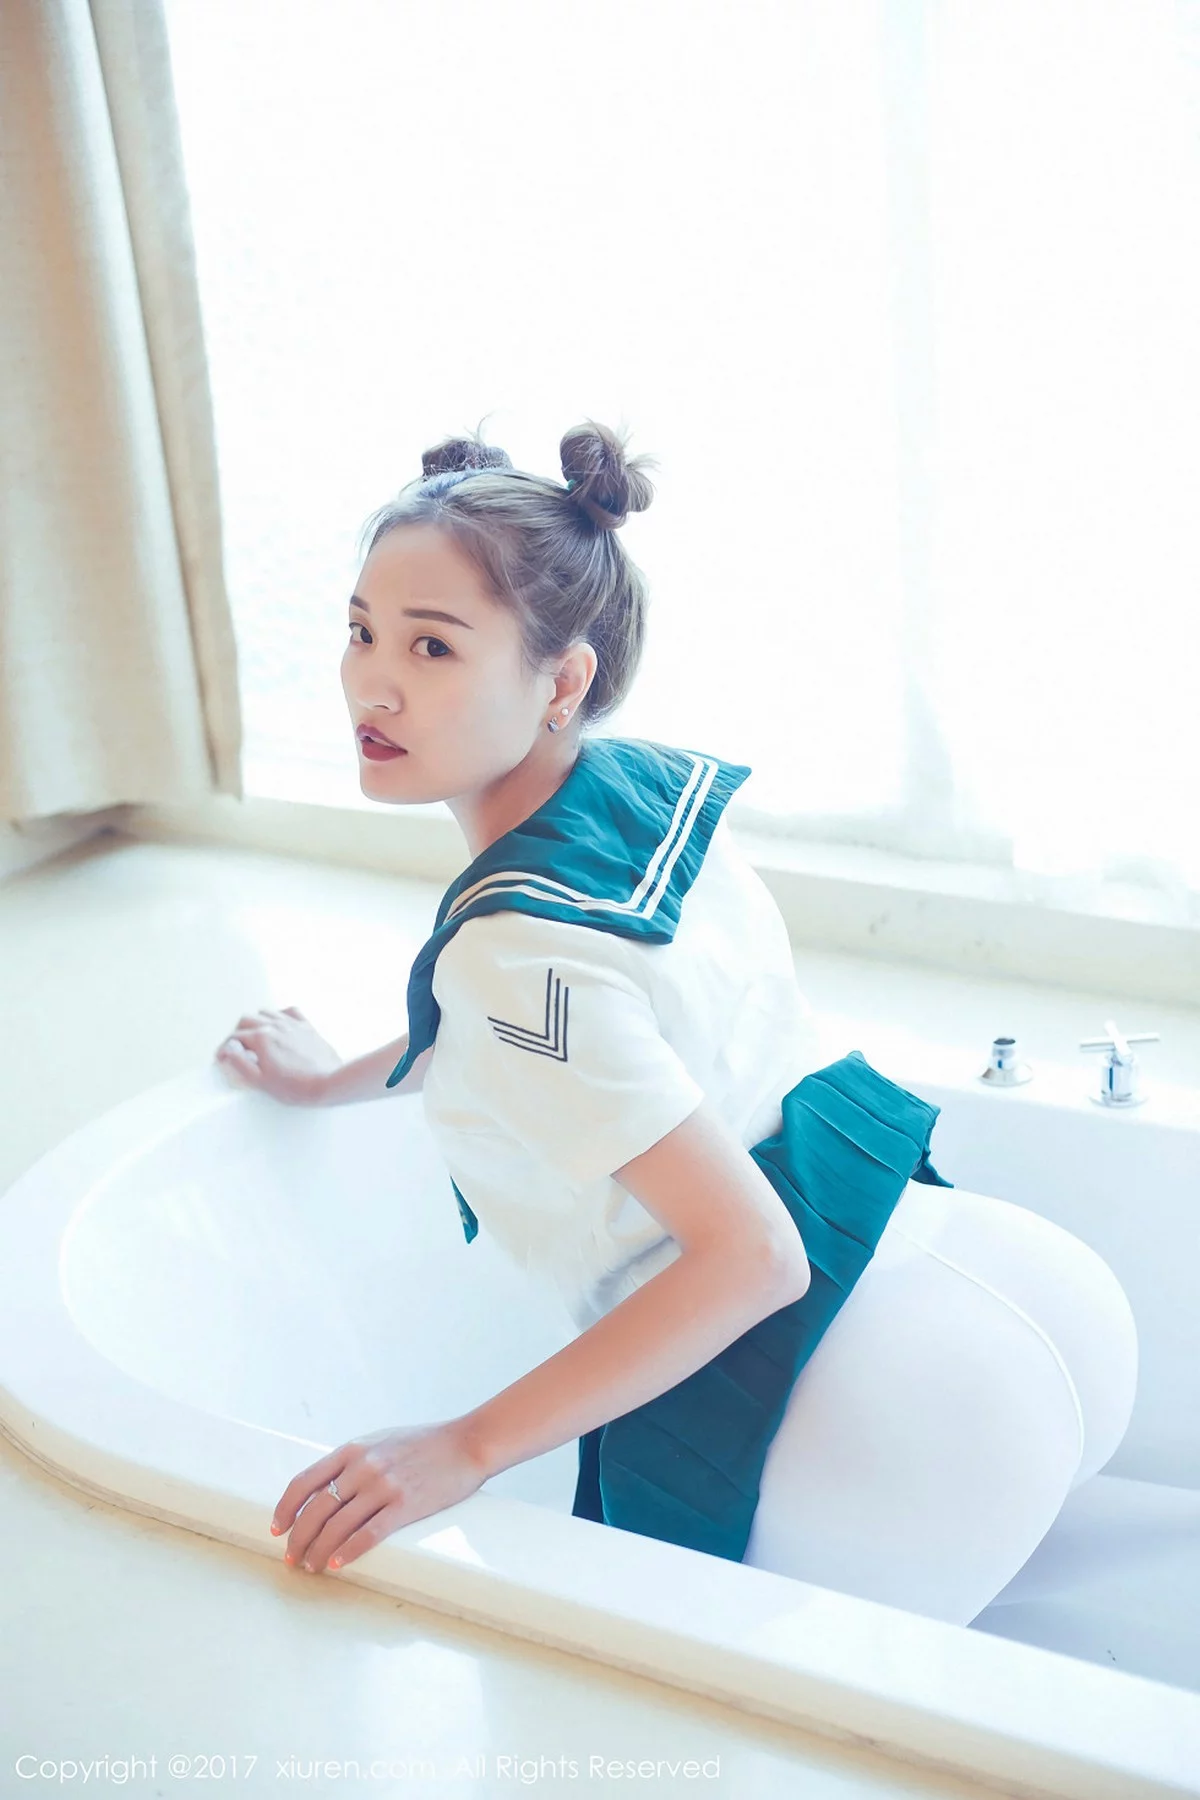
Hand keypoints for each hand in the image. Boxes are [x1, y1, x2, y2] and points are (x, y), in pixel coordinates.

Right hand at [214, 1006, 341, 1105]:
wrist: (328, 1083)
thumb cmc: (297, 1087)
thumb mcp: (260, 1081)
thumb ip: (240, 1064)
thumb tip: (226, 1051)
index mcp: (262, 1038)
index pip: (233, 1038)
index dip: (223, 1049)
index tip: (221, 1057)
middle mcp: (275, 1025)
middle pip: (246, 1020)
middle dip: (236, 1034)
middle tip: (236, 1049)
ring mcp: (292, 1024)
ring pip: (265, 1012)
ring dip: (255, 1022)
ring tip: (255, 1038)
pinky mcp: (307, 1027)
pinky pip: (289, 1011)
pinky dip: (279, 1015)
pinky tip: (279, 1027)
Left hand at [271, 1420, 487, 1572]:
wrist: (466, 1443)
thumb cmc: (423, 1443)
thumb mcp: (380, 1441)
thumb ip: (353, 1461)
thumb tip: (324, 1490)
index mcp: (352, 1449)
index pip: (304, 1482)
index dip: (285, 1509)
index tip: (277, 1529)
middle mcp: (363, 1467)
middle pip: (315, 1510)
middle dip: (298, 1539)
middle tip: (293, 1558)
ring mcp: (384, 1486)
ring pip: (337, 1526)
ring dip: (319, 1552)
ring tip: (312, 1567)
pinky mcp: (405, 1505)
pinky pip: (368, 1534)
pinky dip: (349, 1552)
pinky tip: (338, 1564)